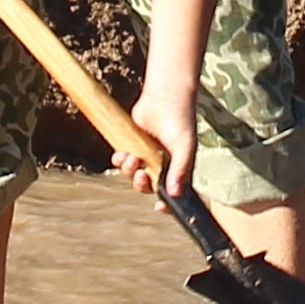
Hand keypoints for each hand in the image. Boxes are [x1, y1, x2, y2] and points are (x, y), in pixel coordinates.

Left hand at [122, 77, 202, 197]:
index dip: (165, 203)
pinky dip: (119, 160)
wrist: (165, 97)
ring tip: (132, 157)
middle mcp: (161, 165)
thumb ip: (180, 170)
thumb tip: (175, 194)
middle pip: (147, 186)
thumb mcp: (185, 147)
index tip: (159, 207)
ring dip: (128, 170)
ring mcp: (146, 156)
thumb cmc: (181, 120)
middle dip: (140, 183)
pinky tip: (122, 153)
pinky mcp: (132, 145)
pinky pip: (122, 161)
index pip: (171, 193)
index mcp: (176, 169)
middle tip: (140, 173)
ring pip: (132, 174)